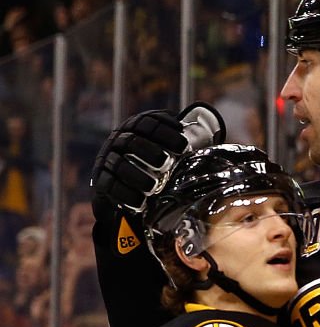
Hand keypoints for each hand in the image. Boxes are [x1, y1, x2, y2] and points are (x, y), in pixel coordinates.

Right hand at [91, 103, 224, 212]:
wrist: (129, 185)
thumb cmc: (158, 162)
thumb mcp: (170, 148)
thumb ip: (184, 140)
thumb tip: (210, 130)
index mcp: (137, 127)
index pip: (148, 123)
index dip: (165, 132)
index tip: (183, 145)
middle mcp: (119, 140)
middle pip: (131, 142)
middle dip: (149, 151)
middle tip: (166, 163)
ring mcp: (108, 160)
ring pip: (119, 165)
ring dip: (137, 176)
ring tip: (153, 186)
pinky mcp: (102, 180)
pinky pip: (110, 186)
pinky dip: (126, 195)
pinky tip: (140, 203)